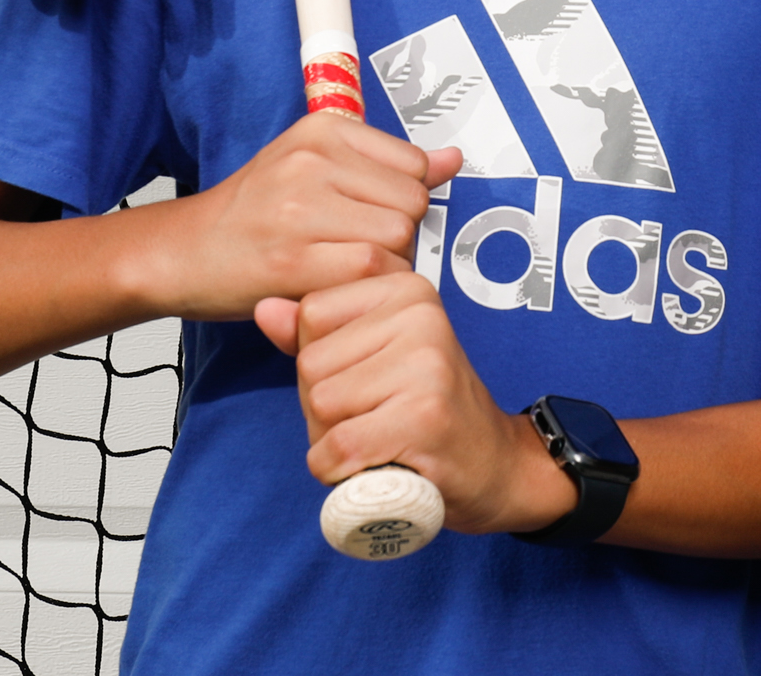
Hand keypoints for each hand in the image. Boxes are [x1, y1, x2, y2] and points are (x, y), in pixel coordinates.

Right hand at [151, 115, 463, 320]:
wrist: (184, 251)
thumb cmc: (255, 211)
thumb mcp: (317, 164)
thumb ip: (387, 163)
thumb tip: (454, 159)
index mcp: (324, 129)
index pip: (415, 165)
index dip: (405, 200)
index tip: (373, 215)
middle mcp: (313, 160)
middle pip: (411, 204)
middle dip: (399, 235)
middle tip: (359, 248)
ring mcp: (300, 209)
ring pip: (396, 238)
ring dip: (385, 265)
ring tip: (346, 267)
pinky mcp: (291, 260)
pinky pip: (366, 272)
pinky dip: (362, 288)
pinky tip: (334, 286)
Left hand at [254, 275, 576, 535]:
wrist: (496, 466)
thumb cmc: (427, 411)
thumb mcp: (374, 357)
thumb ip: (318, 333)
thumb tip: (264, 307)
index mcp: (407, 289)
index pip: (311, 315)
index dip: (321, 363)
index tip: (367, 381)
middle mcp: (421, 316)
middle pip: (312, 364)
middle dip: (323, 406)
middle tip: (375, 419)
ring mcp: (426, 366)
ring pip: (320, 405)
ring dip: (332, 440)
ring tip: (378, 439)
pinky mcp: (423, 418)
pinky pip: (337, 447)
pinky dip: (339, 471)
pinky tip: (374, 465)